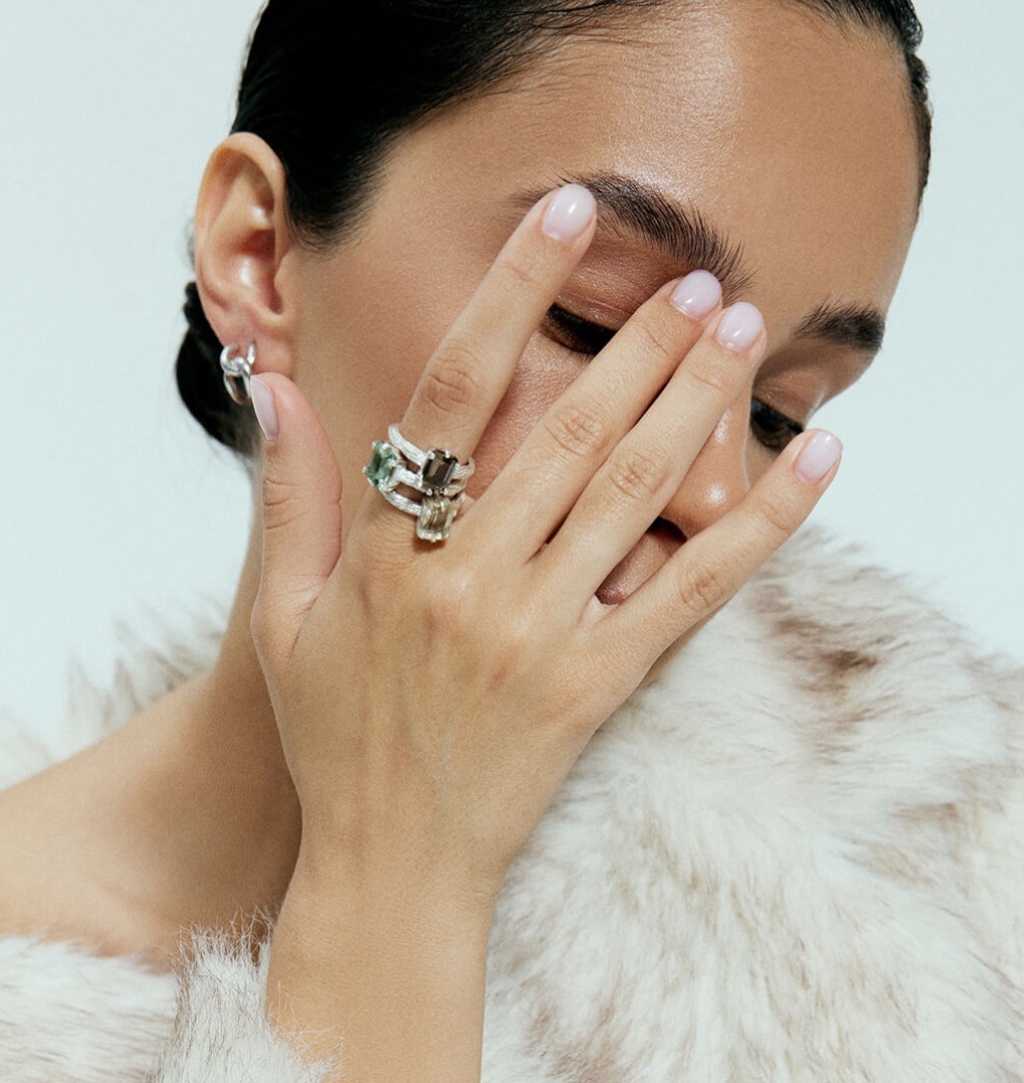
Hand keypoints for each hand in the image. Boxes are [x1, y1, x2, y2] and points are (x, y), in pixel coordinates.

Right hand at [249, 184, 838, 1080]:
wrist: (390, 864)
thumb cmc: (332, 733)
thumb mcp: (284, 613)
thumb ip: (287, 493)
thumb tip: (269, 384)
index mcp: (390, 554)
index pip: (452, 396)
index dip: (511, 297)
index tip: (565, 218)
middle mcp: (469, 584)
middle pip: (567, 434)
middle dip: (638, 343)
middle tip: (697, 274)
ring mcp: (540, 636)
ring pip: (630, 494)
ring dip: (693, 403)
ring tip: (741, 330)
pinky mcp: (599, 685)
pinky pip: (688, 592)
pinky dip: (756, 524)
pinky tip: (813, 465)